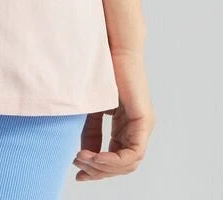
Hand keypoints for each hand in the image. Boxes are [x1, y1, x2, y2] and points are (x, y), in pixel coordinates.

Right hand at [72, 47, 154, 181]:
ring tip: (83, 158)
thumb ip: (91, 132)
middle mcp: (138, 130)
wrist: (112, 49)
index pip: (117, 160)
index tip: (78, 172)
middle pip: (123, 166)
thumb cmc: (101, 73)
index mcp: (128, 127)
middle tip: (79, 168)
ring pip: (128, 163)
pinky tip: (95, 155)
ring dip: (104, 166)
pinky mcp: (144, 120)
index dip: (98, 170)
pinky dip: (114, 159)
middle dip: (99, 171)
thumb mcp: (92, 110)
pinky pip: (133, 153)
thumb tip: (85, 155)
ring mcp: (143, 126)